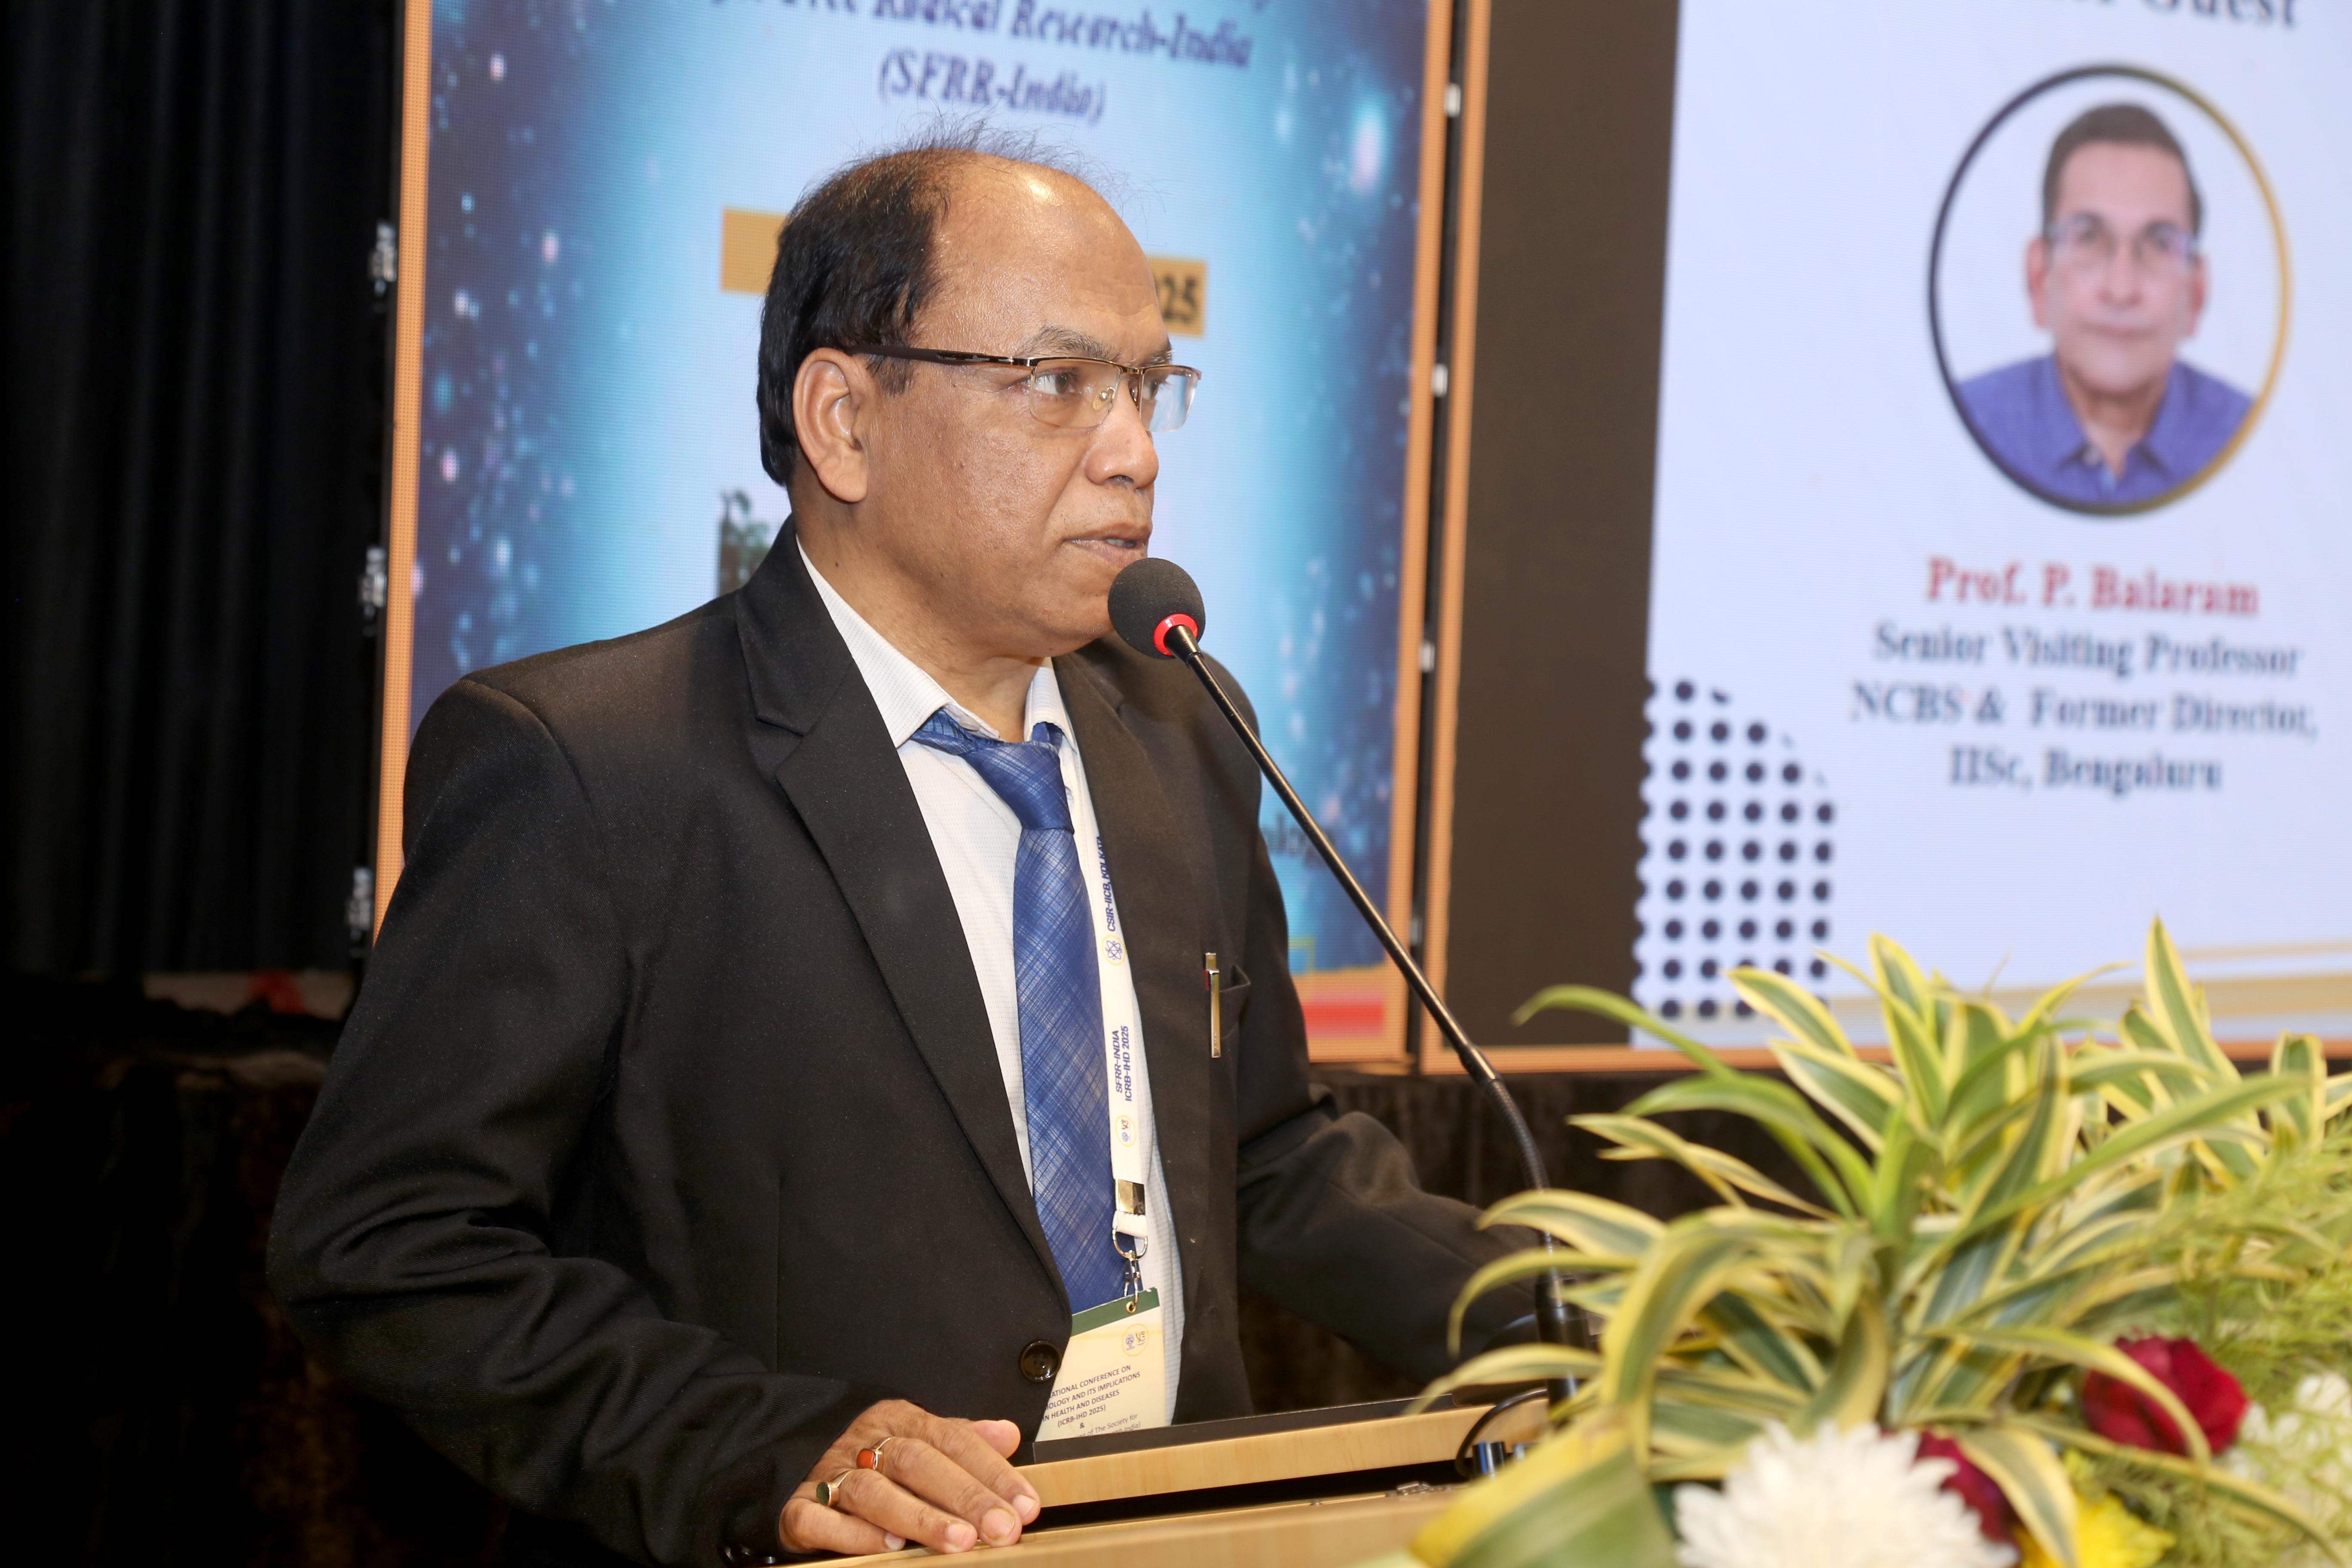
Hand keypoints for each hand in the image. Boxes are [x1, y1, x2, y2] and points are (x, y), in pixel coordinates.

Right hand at [779, 1399, 1041, 1556]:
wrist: (795, 1466)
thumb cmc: (871, 1460)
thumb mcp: (918, 1440)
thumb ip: (963, 1440)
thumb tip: (1009, 1434)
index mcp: (897, 1421)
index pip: (953, 1440)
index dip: (992, 1472)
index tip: (1025, 1504)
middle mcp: (865, 1443)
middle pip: (918, 1462)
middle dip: (965, 1496)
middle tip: (1001, 1527)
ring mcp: (830, 1475)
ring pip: (875, 1490)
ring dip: (920, 1516)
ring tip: (957, 1540)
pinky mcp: (799, 1508)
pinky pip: (822, 1519)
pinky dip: (854, 1533)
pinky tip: (888, 1545)